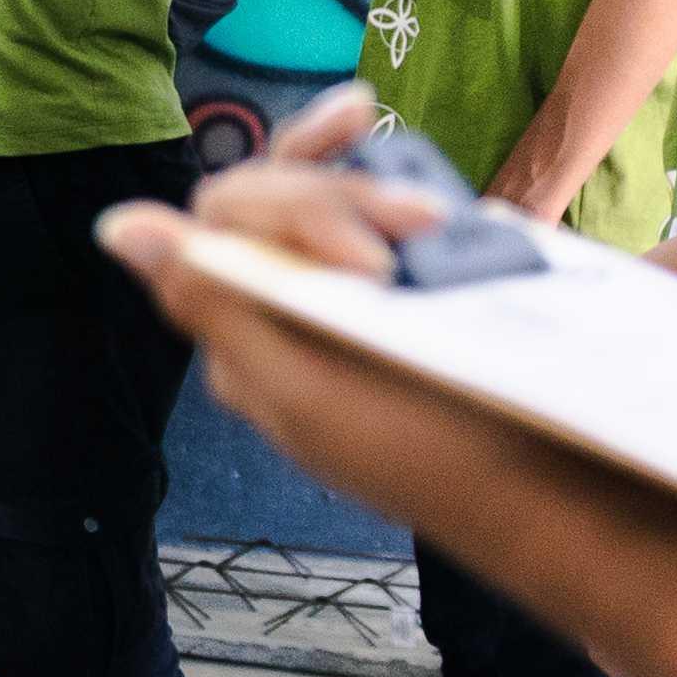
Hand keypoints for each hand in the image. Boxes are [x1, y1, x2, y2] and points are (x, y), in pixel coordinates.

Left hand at [97, 84, 456, 478]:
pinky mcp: (402, 291)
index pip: (224, 222)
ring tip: (436, 207)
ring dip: (368, 180)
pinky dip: (393, 182)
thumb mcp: (311, 395)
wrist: (560, 496)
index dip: (295, 210)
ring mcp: (339, 297)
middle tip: (429, 222)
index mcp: (242, 337)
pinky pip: (370, 215)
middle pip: (268, 202)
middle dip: (342, 196)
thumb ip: (212, 306)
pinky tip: (428, 183)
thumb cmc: (438, 458)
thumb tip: (116, 225)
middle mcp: (278, 310)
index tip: (375, 257)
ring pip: (316, 194)